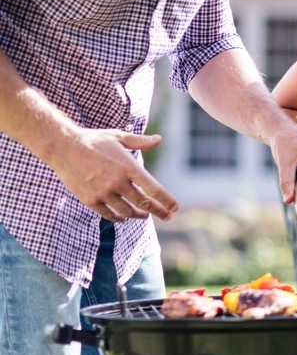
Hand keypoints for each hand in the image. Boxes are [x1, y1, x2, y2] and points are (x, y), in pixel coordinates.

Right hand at [47, 129, 176, 221]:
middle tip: (166, 216)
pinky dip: (118, 218)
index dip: (166, 200)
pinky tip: (123, 218)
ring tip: (144, 215)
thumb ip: (140, 141)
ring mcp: (103, 192)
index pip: (153, 189)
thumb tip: (158, 139)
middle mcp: (118, 182)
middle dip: (158, 211)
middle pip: (143, 203)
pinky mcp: (90, 199)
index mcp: (128, 167)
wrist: (63, 146)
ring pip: (126, 211)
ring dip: (138, 215)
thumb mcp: (119, 137)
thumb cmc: (94, 140)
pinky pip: (108, 214)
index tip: (174, 207)